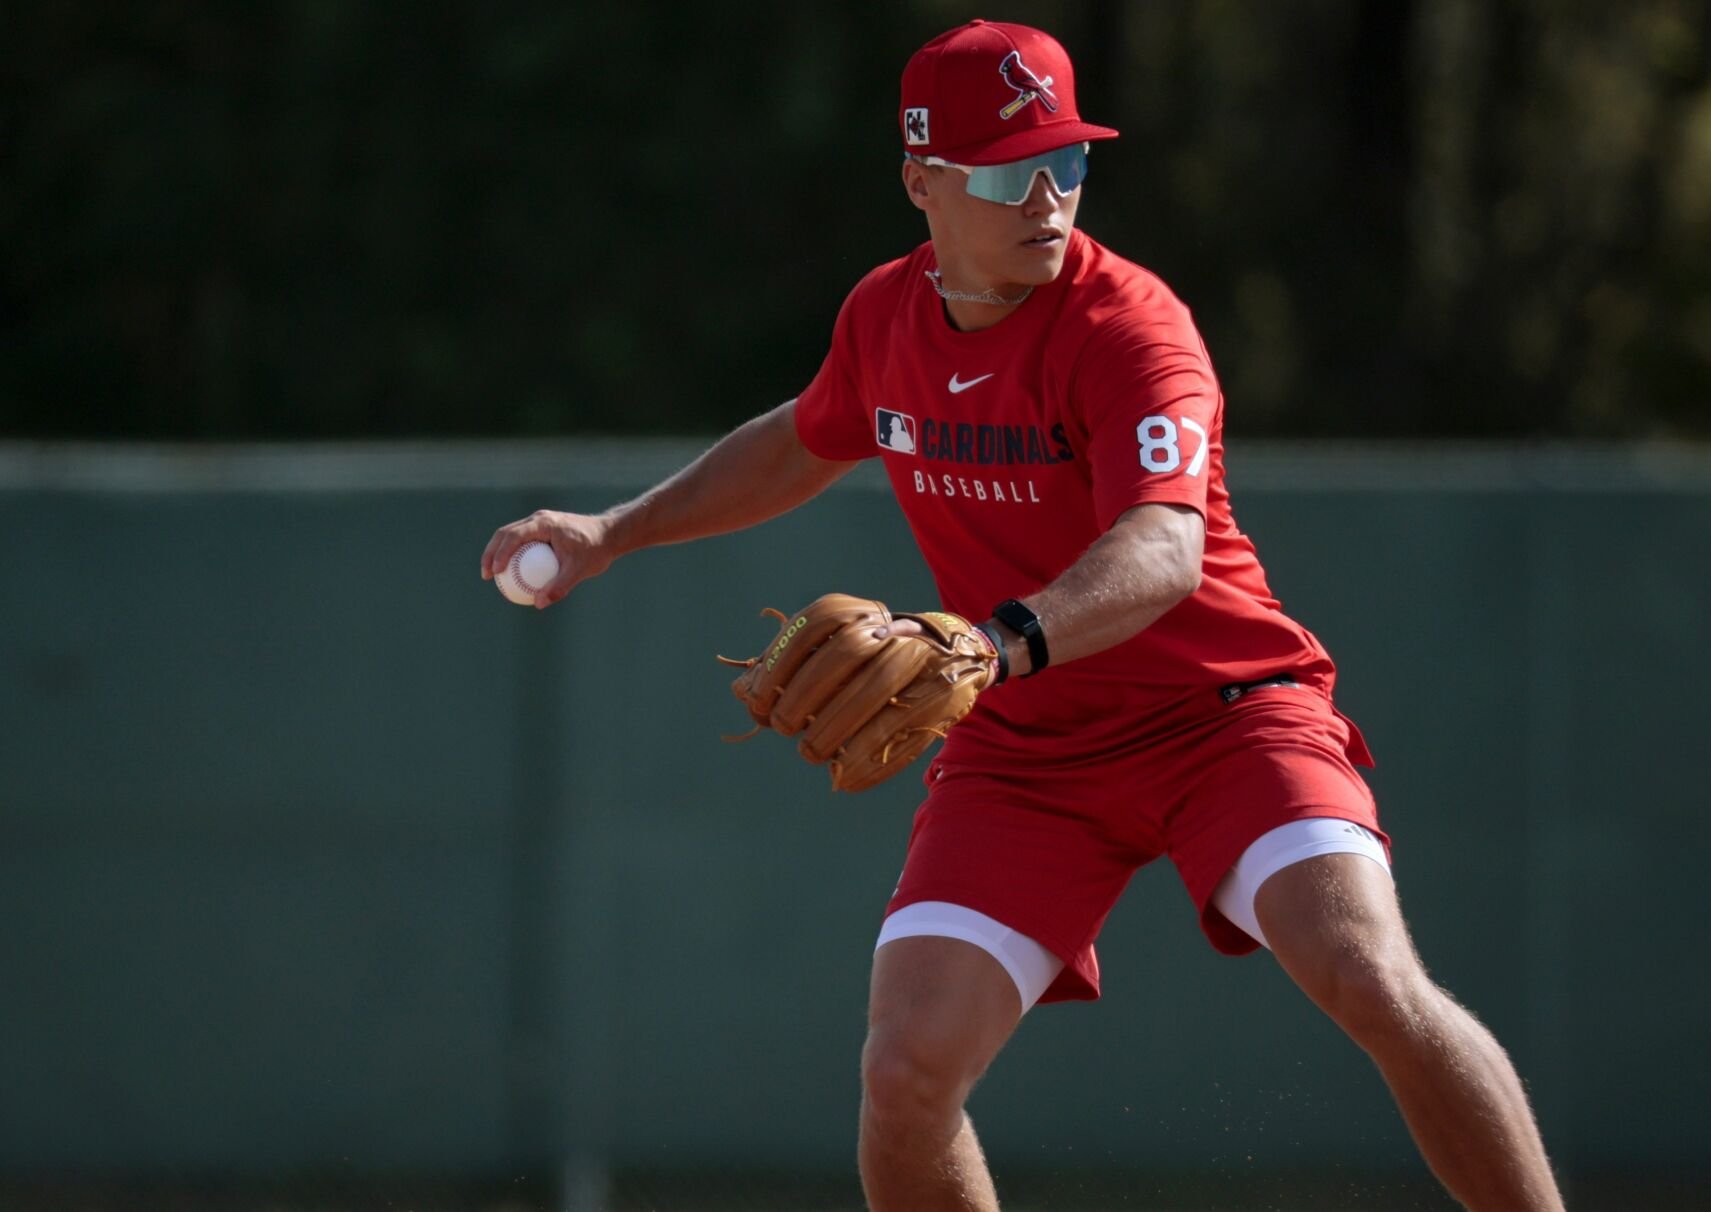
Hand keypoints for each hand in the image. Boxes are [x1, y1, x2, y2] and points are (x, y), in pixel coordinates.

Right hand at [480, 510, 618, 609]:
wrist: (610, 534)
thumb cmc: (596, 550)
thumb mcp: (579, 570)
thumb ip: (560, 586)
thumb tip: (538, 603)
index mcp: (544, 523)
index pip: (514, 536)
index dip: (500, 553)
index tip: (494, 573)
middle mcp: (539, 519)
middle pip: (505, 533)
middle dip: (491, 553)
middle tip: (486, 576)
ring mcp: (540, 523)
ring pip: (511, 535)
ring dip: (498, 552)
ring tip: (492, 575)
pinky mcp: (543, 529)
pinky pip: (522, 541)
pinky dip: (513, 554)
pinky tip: (512, 574)